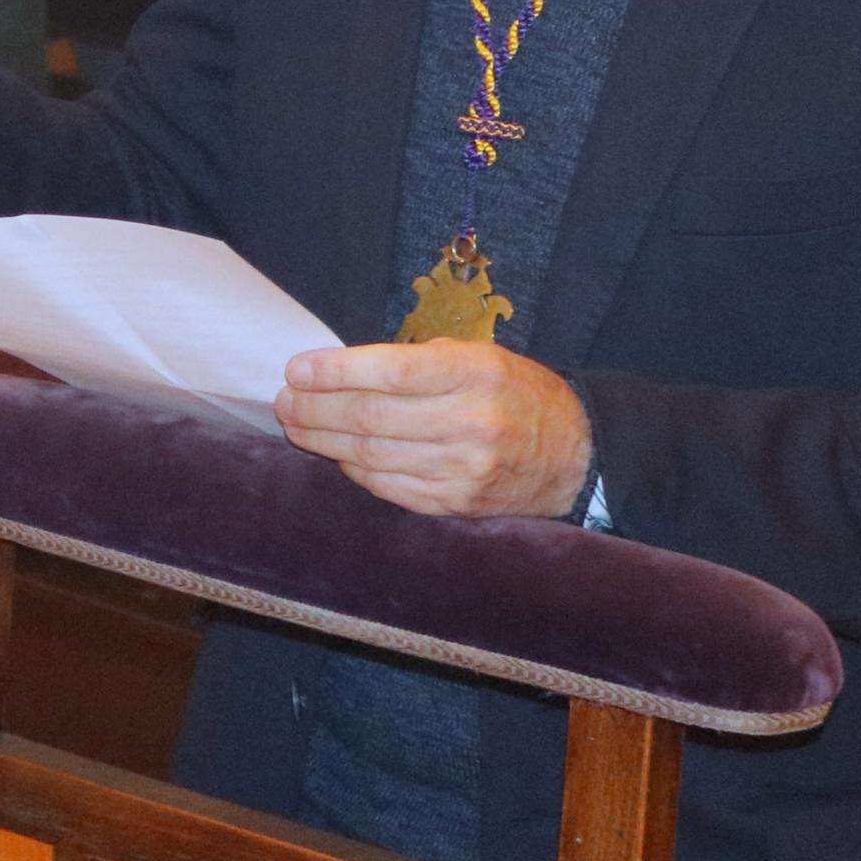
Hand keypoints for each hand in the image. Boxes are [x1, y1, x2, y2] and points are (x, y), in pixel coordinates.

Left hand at [278, 338, 593, 518]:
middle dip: (315, 409)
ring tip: (297, 426)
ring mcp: (464, 470)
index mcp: (474, 373)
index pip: (389, 372)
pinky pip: (391, 488)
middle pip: (370, 418)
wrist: (576, 453)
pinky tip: (337, 456)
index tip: (295, 369)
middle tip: (285, 400)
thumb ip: (414, 362)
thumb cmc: (515, 392)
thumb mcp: (476, 356)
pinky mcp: (458, 504)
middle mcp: (469, 423)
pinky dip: (356, 472)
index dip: (334, 372)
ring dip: (324, 442)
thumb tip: (338, 371)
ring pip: (372, 456)